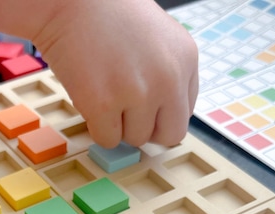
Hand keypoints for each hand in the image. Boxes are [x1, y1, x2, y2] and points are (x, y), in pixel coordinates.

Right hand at [34, 0, 198, 147]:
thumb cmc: (106, 13)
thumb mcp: (156, 37)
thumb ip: (165, 72)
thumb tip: (158, 116)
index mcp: (185, 59)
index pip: (184, 111)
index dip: (160, 112)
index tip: (143, 105)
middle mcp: (168, 79)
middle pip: (168, 134)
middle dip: (147, 128)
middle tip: (126, 112)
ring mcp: (137, 93)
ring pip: (135, 138)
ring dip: (117, 124)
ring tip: (103, 91)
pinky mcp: (104, 105)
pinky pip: (107, 139)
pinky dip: (96, 126)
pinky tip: (90, 96)